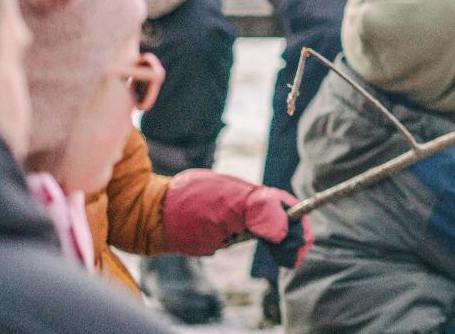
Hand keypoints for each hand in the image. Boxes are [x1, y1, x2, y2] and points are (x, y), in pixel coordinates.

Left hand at [160, 170, 310, 267]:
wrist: (155, 217)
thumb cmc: (189, 207)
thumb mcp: (226, 205)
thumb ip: (258, 211)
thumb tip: (283, 230)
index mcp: (254, 194)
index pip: (290, 207)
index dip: (298, 226)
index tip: (298, 248)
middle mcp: (252, 204)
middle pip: (287, 219)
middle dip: (294, 238)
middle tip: (291, 259)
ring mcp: (242, 217)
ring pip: (276, 229)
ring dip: (283, 243)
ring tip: (285, 259)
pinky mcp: (231, 229)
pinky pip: (261, 235)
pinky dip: (271, 245)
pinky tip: (271, 253)